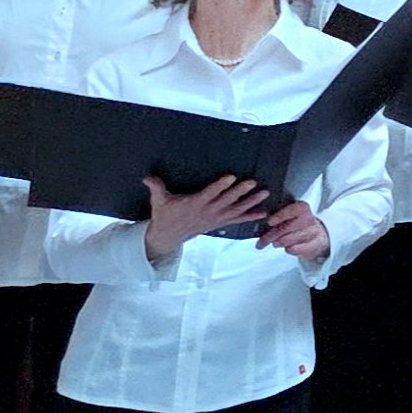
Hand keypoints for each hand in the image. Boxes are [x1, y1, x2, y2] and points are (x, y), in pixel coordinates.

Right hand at [142, 175, 269, 264]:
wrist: (168, 236)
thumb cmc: (165, 215)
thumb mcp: (159, 201)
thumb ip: (156, 187)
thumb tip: (147, 177)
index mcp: (194, 203)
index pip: (209, 193)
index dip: (220, 185)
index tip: (231, 177)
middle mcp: (207, 211)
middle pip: (226, 200)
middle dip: (240, 192)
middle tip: (253, 182)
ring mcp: (215, 218)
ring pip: (235, 210)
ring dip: (251, 202)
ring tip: (264, 194)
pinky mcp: (219, 223)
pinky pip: (237, 220)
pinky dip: (250, 217)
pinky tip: (263, 213)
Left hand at [257, 199, 331, 264]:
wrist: (315, 234)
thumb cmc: (295, 223)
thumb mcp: (287, 215)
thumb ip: (275, 215)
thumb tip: (258, 220)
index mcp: (302, 207)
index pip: (292, 210)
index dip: (280, 216)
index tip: (269, 222)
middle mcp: (309, 218)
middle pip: (287, 227)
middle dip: (271, 236)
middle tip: (260, 243)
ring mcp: (313, 232)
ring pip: (290, 240)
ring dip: (278, 243)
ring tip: (274, 243)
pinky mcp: (314, 244)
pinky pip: (295, 249)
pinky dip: (288, 249)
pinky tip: (286, 247)